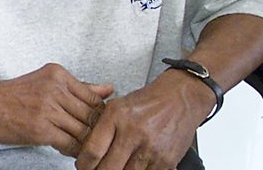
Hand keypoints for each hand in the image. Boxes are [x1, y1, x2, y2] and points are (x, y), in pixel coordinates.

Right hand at [0, 63, 111, 157]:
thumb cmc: (15, 94)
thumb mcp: (47, 82)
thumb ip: (80, 87)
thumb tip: (110, 88)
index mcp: (59, 74)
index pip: (95, 98)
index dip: (99, 116)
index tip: (96, 124)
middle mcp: (55, 88)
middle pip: (91, 115)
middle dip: (95, 131)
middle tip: (93, 139)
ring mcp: (48, 109)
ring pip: (83, 131)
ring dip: (85, 143)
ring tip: (81, 146)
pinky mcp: (42, 128)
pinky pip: (70, 144)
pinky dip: (73, 150)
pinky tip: (67, 149)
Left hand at [75, 70, 214, 169]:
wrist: (179, 99)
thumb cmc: (147, 102)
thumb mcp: (117, 106)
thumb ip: (101, 128)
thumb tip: (86, 151)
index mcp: (117, 117)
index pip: (93, 150)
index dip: (84, 164)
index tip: (83, 166)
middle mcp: (133, 133)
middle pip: (108, 168)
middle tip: (96, 169)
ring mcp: (151, 149)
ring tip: (115, 166)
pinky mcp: (166, 160)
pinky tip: (132, 166)